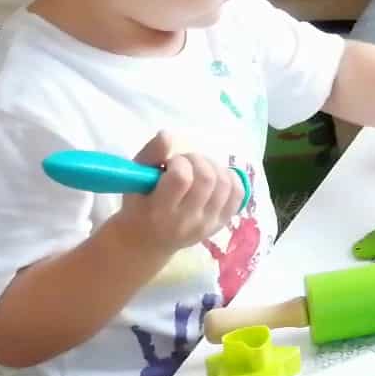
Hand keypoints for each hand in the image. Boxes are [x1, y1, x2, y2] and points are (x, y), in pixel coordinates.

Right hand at [110, 131, 243, 254]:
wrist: (147, 240)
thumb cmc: (139, 205)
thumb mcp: (135, 180)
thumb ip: (150, 155)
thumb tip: (167, 134)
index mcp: (160, 211)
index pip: (182, 178)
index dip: (179, 162)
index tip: (170, 164)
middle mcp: (187, 221)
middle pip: (207, 179)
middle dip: (197, 161)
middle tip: (185, 164)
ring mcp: (208, 224)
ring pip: (225, 184)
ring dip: (213, 167)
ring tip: (198, 169)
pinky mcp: (221, 223)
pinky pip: (239, 195)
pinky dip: (230, 179)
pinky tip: (215, 177)